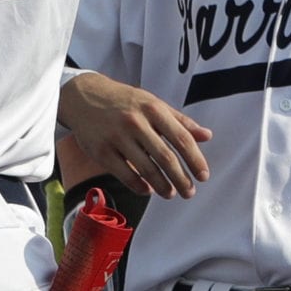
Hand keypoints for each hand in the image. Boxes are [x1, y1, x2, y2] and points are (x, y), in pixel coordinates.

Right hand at [59, 72, 211, 197]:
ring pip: (146, 169)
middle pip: (166, 157)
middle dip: (181, 179)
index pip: (181, 139)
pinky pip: (125, 174)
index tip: (203, 176)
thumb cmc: (123, 101)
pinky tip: (148, 190)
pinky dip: (139, 186)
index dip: (195, 160)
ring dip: (163, 186)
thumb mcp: (152, 103)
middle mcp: (135, 122)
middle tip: (190, 192)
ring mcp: (117, 137)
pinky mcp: (101, 151)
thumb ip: (180, 121)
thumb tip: (206, 136)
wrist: (83, 97)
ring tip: (171, 194)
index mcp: (152, 109)